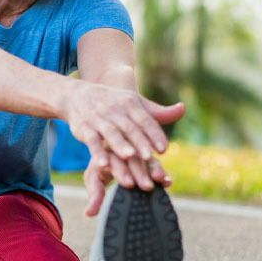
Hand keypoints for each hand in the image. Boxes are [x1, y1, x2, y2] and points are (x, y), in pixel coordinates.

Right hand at [62, 82, 183, 169]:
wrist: (78, 95)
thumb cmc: (113, 103)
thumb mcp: (134, 103)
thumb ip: (158, 112)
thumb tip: (182, 109)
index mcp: (130, 104)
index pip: (145, 120)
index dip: (154, 134)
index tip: (164, 149)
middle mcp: (115, 111)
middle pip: (130, 128)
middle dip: (139, 143)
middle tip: (149, 158)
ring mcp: (99, 119)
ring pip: (111, 133)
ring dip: (120, 145)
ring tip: (130, 157)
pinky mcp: (84, 129)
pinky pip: (92, 141)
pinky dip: (97, 152)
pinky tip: (103, 165)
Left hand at [82, 153, 171, 216]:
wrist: (110, 149)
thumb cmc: (100, 169)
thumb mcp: (94, 179)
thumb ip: (94, 195)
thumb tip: (88, 214)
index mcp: (104, 153)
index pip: (112, 161)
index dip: (120, 172)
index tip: (128, 184)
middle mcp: (120, 148)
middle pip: (130, 159)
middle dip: (139, 173)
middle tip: (146, 187)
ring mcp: (134, 149)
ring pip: (144, 158)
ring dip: (153, 169)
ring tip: (160, 180)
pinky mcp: (146, 153)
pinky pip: (155, 161)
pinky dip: (161, 171)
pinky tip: (167, 181)